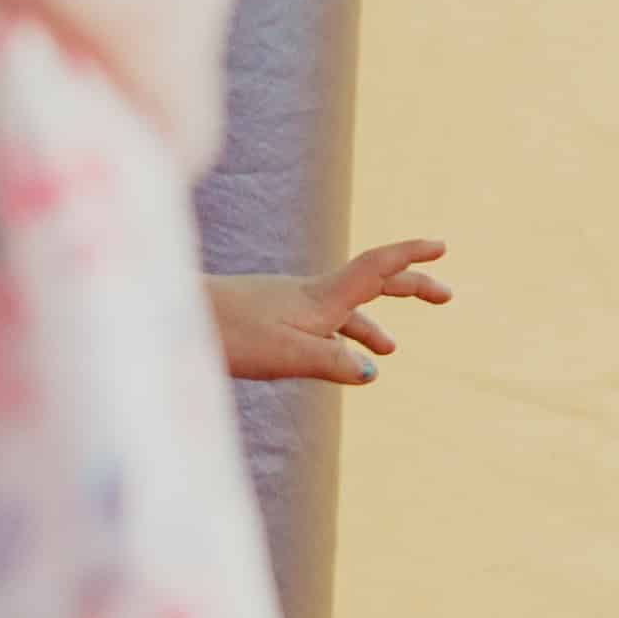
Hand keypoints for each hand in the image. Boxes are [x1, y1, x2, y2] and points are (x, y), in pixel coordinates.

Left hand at [210, 238, 453, 387]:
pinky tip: (330, 360)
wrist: (173, 316)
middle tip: (445, 296)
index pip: (379, 266)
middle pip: (372, 284)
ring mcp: (289, 305)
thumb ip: (334, 362)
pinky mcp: (269, 318)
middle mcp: (311, 295)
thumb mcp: (289, 355)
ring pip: (343, 311)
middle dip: (410, 288)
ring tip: (390, 349)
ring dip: (372, 325)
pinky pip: (318, 325)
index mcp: (323, 297)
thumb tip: (373, 372)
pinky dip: (337, 339)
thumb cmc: (230, 334)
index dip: (413, 255)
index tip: (444, 246)